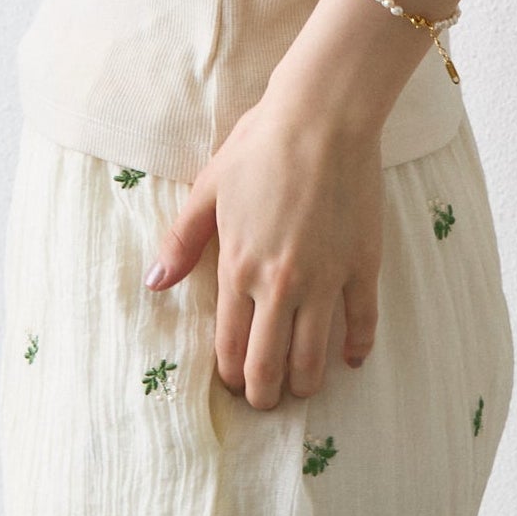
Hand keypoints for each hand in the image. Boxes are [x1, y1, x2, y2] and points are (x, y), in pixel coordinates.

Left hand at [142, 88, 383, 408]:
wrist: (322, 116)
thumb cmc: (260, 145)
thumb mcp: (208, 189)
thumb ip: (182, 241)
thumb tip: (153, 283)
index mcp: (238, 267)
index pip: (230, 347)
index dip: (231, 376)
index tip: (234, 384)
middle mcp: (280, 284)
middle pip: (270, 365)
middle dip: (264, 394)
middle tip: (266, 400)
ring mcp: (325, 278)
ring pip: (313, 356)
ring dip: (305, 382)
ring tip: (301, 387)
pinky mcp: (362, 265)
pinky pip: (363, 323)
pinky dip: (356, 349)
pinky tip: (351, 358)